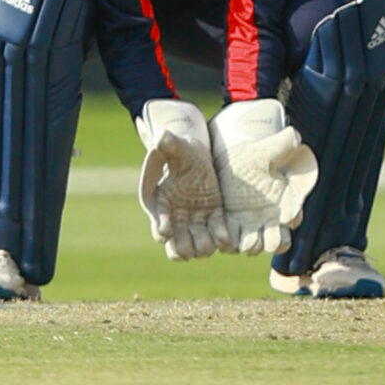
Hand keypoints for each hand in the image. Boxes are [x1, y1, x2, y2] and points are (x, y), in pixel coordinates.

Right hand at [135, 99, 231, 259]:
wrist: (196, 154)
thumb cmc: (180, 150)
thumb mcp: (175, 146)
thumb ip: (167, 143)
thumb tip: (160, 135)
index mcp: (161, 205)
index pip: (159, 227)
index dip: (162, 231)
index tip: (166, 230)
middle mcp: (176, 219)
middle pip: (177, 247)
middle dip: (183, 249)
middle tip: (191, 248)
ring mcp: (195, 221)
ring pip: (198, 247)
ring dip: (203, 248)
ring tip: (210, 244)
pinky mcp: (213, 217)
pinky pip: (217, 235)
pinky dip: (222, 240)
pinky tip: (226, 240)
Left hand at [210, 99, 319, 254]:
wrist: (234, 159)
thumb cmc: (259, 154)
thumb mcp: (272, 147)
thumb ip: (286, 143)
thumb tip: (295, 138)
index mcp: (285, 203)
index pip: (295, 218)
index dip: (292, 218)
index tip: (286, 214)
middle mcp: (270, 220)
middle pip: (277, 243)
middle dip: (273, 241)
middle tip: (267, 231)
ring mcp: (249, 226)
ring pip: (253, 248)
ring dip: (250, 244)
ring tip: (246, 234)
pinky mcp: (230, 227)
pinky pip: (231, 244)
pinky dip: (229, 243)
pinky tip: (227, 233)